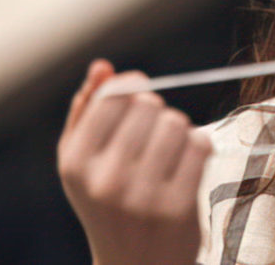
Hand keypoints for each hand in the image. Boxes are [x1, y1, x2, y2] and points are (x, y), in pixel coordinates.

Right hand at [57, 60, 212, 264]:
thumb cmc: (109, 204)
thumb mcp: (83, 162)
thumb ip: (87, 109)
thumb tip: (102, 66)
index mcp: (75, 164)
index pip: (114, 95)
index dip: (132, 92)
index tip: (138, 103)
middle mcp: (104, 180)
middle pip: (149, 105)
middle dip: (156, 114)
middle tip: (152, 140)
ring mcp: (142, 196)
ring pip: (176, 122)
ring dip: (179, 131)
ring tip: (169, 154)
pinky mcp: (178, 208)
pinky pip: (200, 145)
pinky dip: (198, 148)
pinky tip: (187, 166)